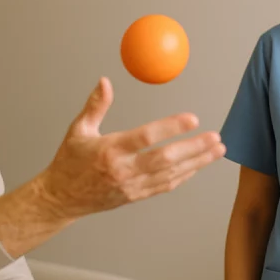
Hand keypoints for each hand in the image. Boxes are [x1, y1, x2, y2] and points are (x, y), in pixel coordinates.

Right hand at [37, 77, 224, 218]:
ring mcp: (131, 186)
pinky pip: (165, 186)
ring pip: (171, 175)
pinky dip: (184, 176)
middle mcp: (123, 170)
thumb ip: (95, 105)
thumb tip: (105, 81)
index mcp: (110, 150)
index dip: (171, 127)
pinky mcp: (135, 196)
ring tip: (217, 150)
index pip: (146, 137)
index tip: (192, 118)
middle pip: (166, 159)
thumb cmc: (69, 162)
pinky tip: (198, 165)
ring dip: (197, 162)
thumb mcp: (78, 130)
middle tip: (215, 137)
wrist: (62, 198)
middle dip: (194, 148)